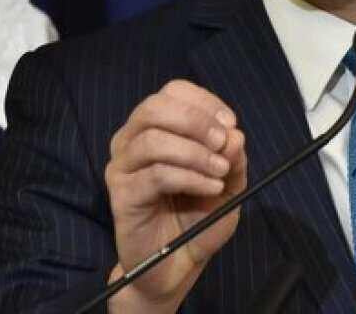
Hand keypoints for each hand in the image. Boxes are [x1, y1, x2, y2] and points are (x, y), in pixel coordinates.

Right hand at [103, 80, 247, 311]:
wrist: (178, 264)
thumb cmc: (199, 218)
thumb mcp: (228, 183)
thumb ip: (232, 157)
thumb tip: (234, 134)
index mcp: (157, 127)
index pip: (173, 92)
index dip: (203, 102)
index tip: (230, 123)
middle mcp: (132, 140)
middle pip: (155, 107)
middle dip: (196, 121)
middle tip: (223, 143)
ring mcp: (123, 166)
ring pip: (153, 140)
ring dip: (195, 153)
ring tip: (220, 173)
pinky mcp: (121, 194)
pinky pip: (156, 175)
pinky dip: (190, 178)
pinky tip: (210, 188)